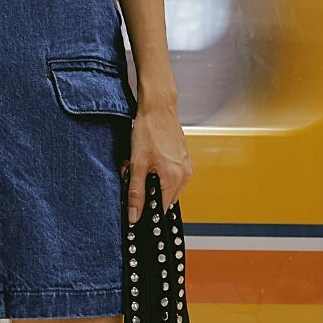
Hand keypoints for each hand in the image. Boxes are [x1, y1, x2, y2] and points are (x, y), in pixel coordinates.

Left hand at [119, 99, 193, 223]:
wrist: (158, 108)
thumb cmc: (149, 130)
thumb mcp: (137, 164)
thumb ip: (135, 192)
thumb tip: (134, 215)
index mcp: (175, 178)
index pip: (161, 208)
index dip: (147, 209)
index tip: (136, 204)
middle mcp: (185, 175)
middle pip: (165, 199)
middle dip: (149, 192)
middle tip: (135, 177)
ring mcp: (187, 167)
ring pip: (168, 188)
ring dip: (154, 183)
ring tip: (143, 166)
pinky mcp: (185, 161)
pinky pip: (173, 177)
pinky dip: (160, 174)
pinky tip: (151, 161)